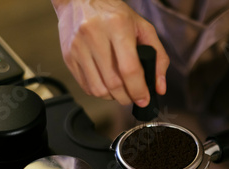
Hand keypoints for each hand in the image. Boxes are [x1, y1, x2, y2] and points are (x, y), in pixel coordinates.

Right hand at [52, 0, 168, 105]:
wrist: (80, 0)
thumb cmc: (115, 14)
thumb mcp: (142, 28)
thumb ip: (158, 57)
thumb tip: (159, 88)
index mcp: (117, 26)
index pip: (129, 68)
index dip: (138, 90)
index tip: (144, 99)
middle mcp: (95, 35)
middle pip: (113, 83)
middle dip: (127, 97)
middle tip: (134, 96)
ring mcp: (79, 47)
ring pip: (98, 89)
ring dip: (113, 97)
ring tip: (120, 91)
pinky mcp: (69, 57)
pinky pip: (86, 86)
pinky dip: (99, 92)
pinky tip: (106, 85)